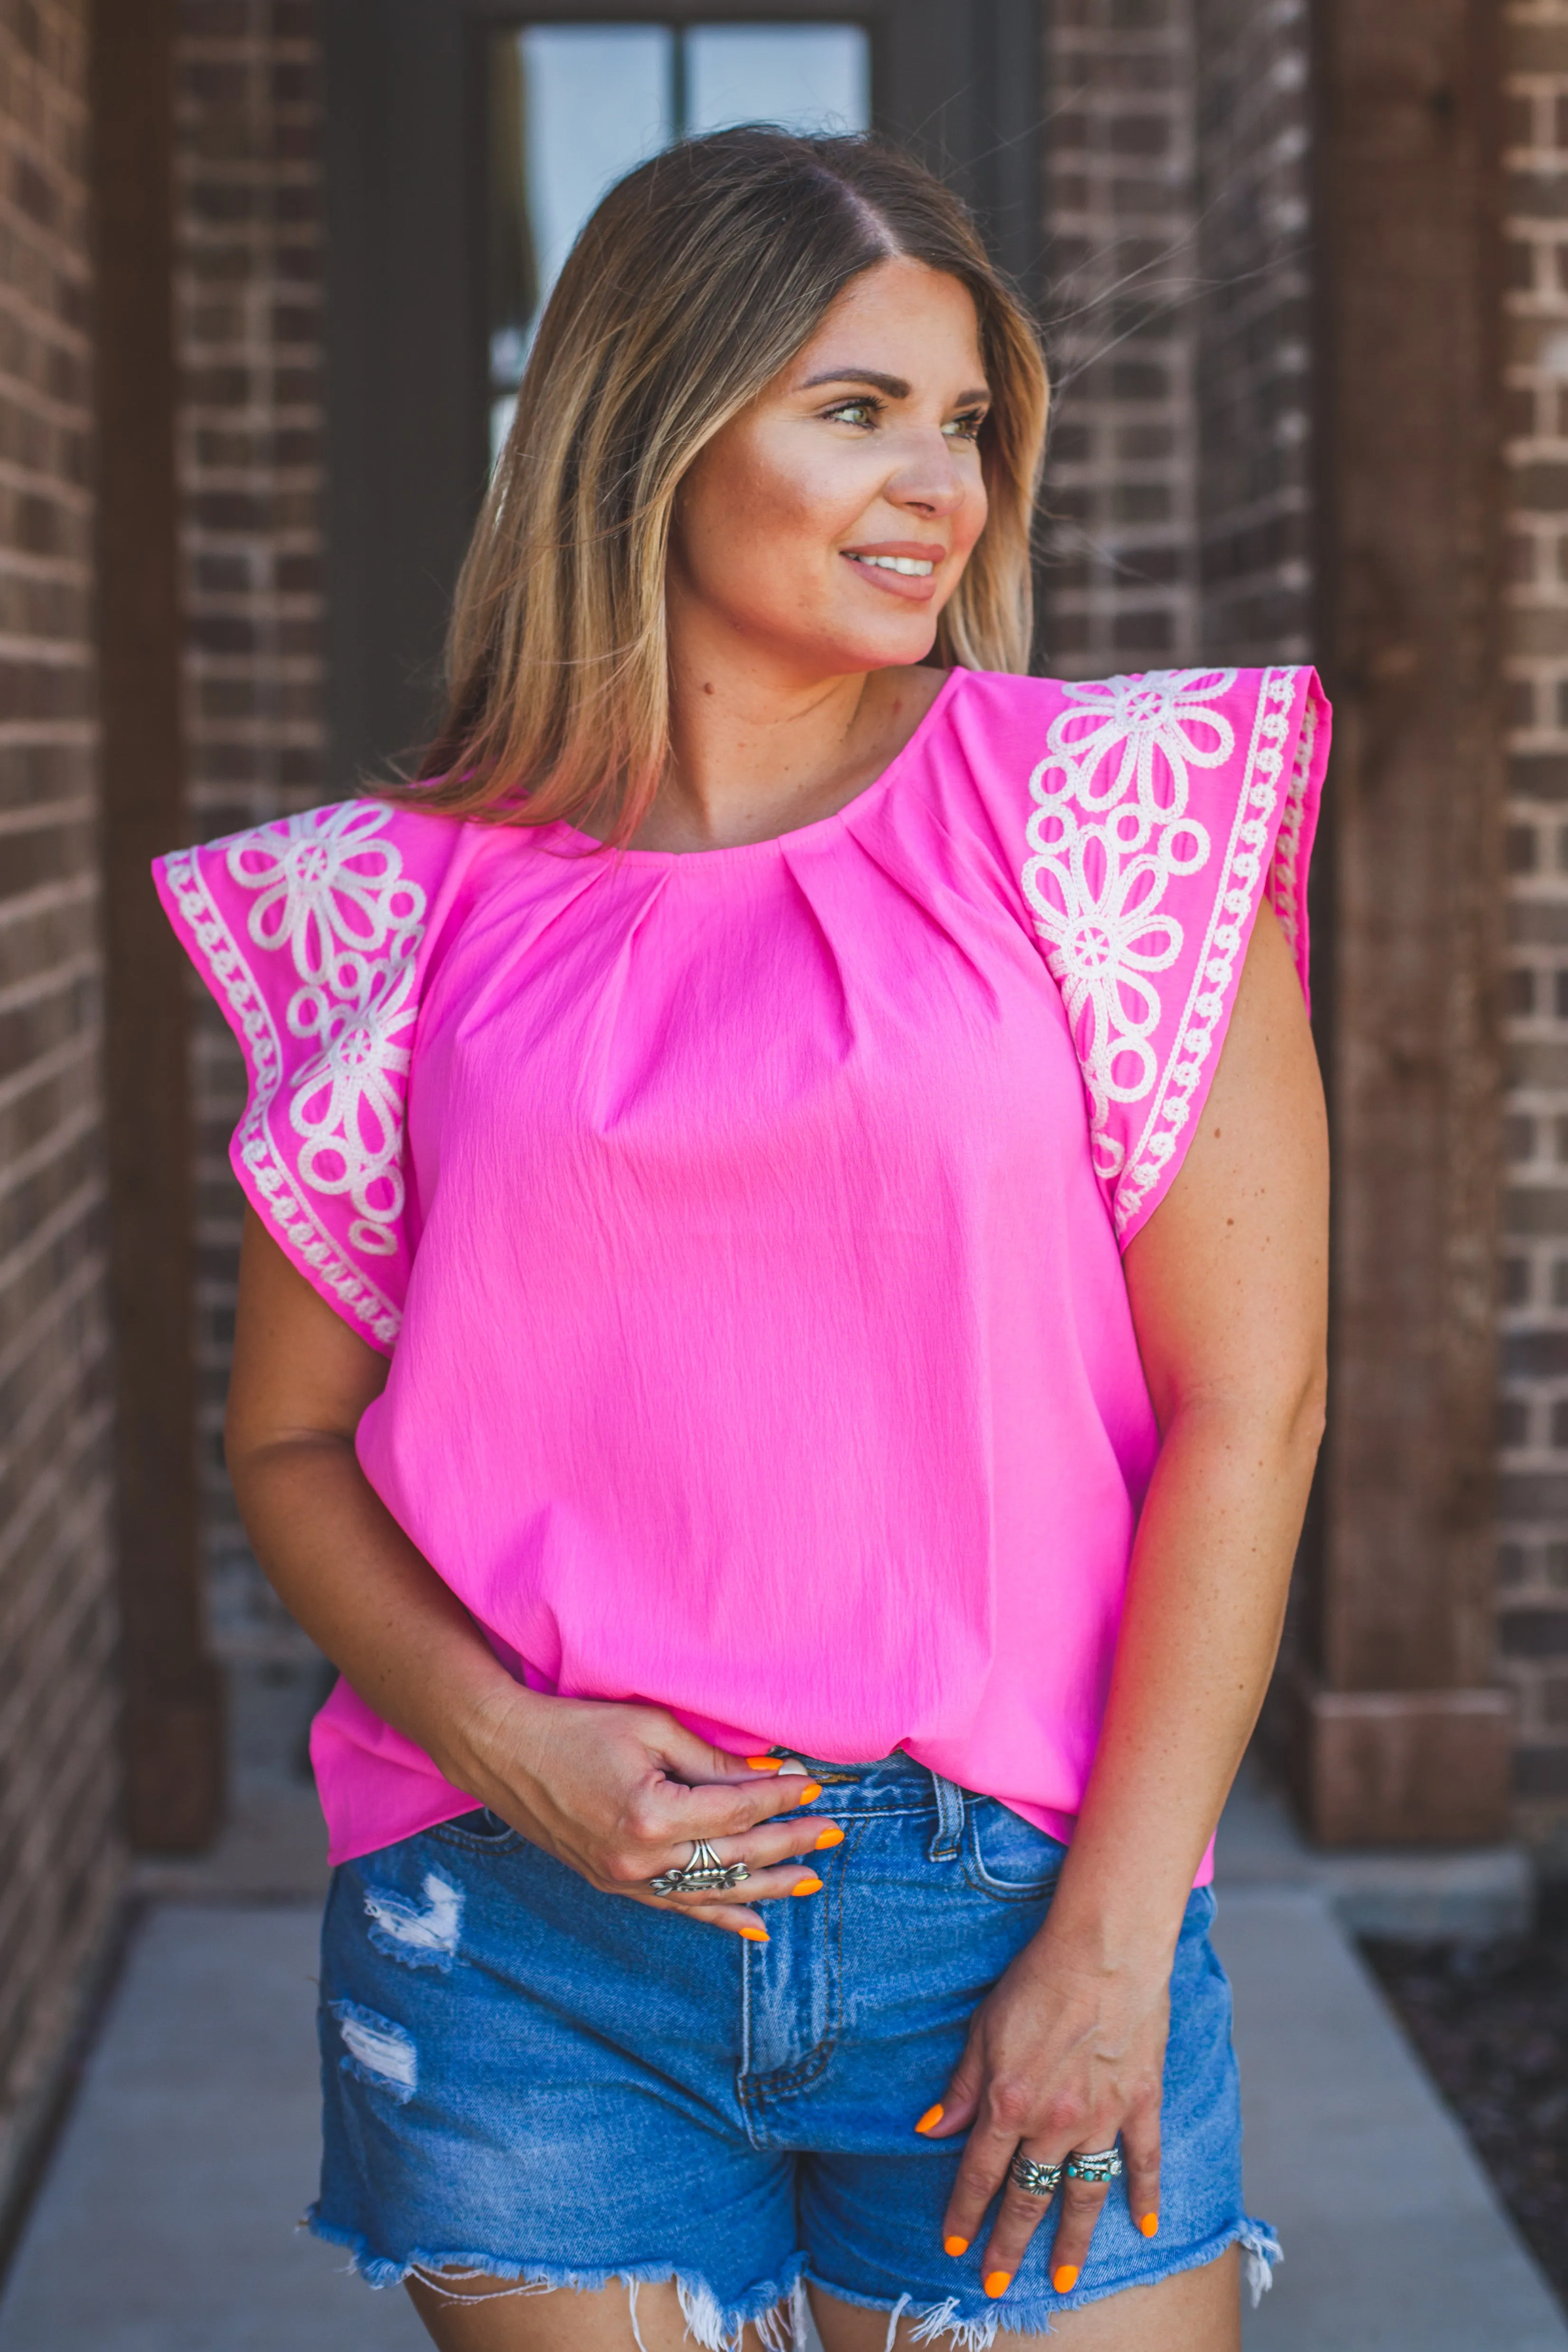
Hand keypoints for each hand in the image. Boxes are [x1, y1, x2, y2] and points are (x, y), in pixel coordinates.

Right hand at [460, 1687, 836, 1937]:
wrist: (504, 1751)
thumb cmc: (574, 1727)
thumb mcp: (649, 1727)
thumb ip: (710, 1759)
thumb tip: (766, 1774)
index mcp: (651, 1814)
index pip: (737, 1810)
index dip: (780, 1798)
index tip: (815, 1786)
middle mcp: (641, 1859)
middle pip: (734, 1855)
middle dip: (788, 1843)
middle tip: (832, 1833)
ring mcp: (626, 1879)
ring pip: (712, 1891)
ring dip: (765, 1886)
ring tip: (809, 1880)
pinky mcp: (614, 1883)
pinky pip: (678, 1907)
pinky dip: (718, 1916)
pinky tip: (754, 1926)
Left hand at [918, 1928, 1167, 2297]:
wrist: (1104, 1949)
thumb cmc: (1038, 1979)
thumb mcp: (984, 2028)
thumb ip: (963, 2087)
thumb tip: (932, 2130)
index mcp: (1009, 2103)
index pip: (980, 2174)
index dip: (964, 2214)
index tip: (954, 2248)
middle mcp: (1054, 2122)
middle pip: (1029, 2198)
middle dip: (1009, 2246)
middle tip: (998, 2286)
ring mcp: (1102, 2117)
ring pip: (1085, 2194)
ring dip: (1073, 2242)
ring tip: (1062, 2279)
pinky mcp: (1141, 2103)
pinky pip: (1143, 2162)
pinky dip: (1145, 2197)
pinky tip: (1145, 2228)